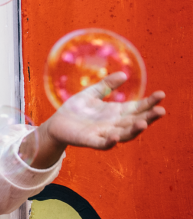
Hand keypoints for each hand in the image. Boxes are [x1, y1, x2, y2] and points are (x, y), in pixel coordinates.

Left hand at [24, 72, 165, 166]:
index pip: (137, 108)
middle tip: (161, 111)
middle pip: (135, 122)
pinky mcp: (89, 141)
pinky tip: (115, 136)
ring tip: (143, 123)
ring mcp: (103, 134)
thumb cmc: (76, 110)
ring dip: (134, 130)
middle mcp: (114, 124)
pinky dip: (110, 142)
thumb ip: (106, 85)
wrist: (57, 124)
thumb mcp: (92, 93)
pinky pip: (102, 144)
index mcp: (116, 112)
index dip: (149, 103)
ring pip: (124, 135)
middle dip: (149, 117)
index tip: (161, 94)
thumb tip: (124, 74)